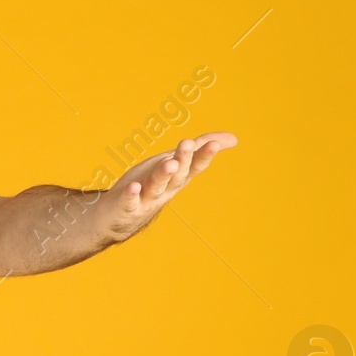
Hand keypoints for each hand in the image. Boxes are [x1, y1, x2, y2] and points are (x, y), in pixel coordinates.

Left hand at [99, 132, 237, 240]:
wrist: (121, 217)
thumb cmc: (151, 185)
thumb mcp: (176, 164)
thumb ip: (201, 150)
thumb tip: (234, 138)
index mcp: (178, 178)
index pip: (194, 166)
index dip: (204, 155)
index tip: (214, 143)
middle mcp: (165, 189)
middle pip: (177, 174)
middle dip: (183, 159)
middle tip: (187, 143)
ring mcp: (146, 199)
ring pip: (157, 186)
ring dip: (163, 175)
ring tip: (169, 164)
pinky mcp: (126, 207)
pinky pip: (129, 202)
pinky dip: (132, 195)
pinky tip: (133, 187)